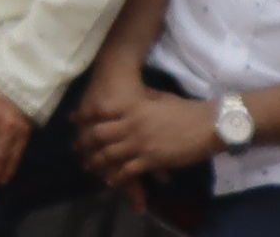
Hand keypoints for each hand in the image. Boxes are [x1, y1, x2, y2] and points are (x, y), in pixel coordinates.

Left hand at [78, 76, 216, 187]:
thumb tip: (133, 100)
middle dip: (85, 143)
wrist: (207, 124)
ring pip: (109, 154)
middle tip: (76, 149)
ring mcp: (140, 143)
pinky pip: (128, 170)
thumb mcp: (158, 98)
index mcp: (132, 107)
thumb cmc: (184, 109)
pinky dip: (117, 177)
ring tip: (88, 166)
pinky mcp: (151, 160)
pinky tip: (111, 181)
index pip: (100, 111)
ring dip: (97, 162)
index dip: (84, 115)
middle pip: (99, 135)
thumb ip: (141, 101)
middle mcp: (131, 125)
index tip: (73, 119)